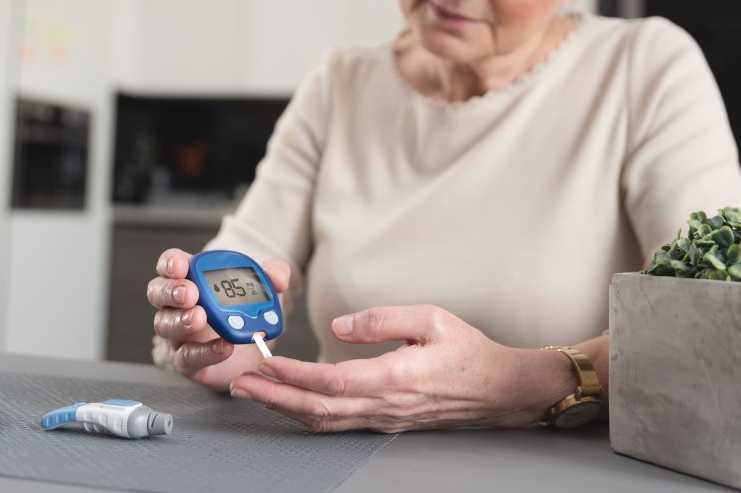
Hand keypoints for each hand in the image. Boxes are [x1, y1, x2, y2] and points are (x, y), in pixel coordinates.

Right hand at [147, 248, 291, 391]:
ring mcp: (178, 334)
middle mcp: (177, 305)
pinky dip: (204, 352)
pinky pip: (186, 357)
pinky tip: (222, 346)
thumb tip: (278, 278)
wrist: (251, 350)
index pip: (169, 264)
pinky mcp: (187, 361)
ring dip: (181, 320)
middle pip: (157, 292)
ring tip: (201, 318)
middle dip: (172, 290)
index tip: (183, 265)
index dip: (171, 263)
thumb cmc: (247, 311)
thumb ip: (273, 275)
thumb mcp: (263, 288)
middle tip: (191, 293)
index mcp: (191, 278)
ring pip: (164, 324)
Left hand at [228, 304, 576, 432]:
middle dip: (273, 397)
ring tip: (255, 393)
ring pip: (324, 422)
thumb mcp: (430, 318)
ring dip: (285, 409)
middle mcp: (385, 405)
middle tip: (239, 384)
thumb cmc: (468, 351)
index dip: (292, 374)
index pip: (330, 381)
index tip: (265, 362)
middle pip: (317, 409)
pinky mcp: (386, 422)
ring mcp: (384, 419)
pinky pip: (339, 424)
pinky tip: (291, 404)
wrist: (501, 390)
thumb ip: (381, 318)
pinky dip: (308, 415)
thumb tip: (339, 325)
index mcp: (395, 377)